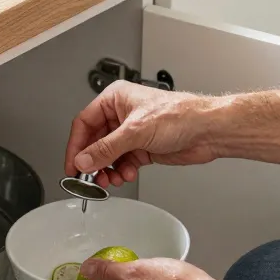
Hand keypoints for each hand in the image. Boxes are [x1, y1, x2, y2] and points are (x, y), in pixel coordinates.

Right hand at [65, 81, 218, 187]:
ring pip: (108, 155)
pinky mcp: (142, 148)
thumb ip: (106, 149)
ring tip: (110, 179)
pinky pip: (122, 162)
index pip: (84, 123)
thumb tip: (83, 160)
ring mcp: (132, 132)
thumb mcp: (136, 132)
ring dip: (107, 170)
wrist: (207, 131)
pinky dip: (121, 171)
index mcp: (115, 99)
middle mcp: (121, 114)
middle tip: (90, 177)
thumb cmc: (180, 115)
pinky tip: (126, 175)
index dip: (76, 146)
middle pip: (95, 142)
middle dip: (93, 162)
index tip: (72, 165)